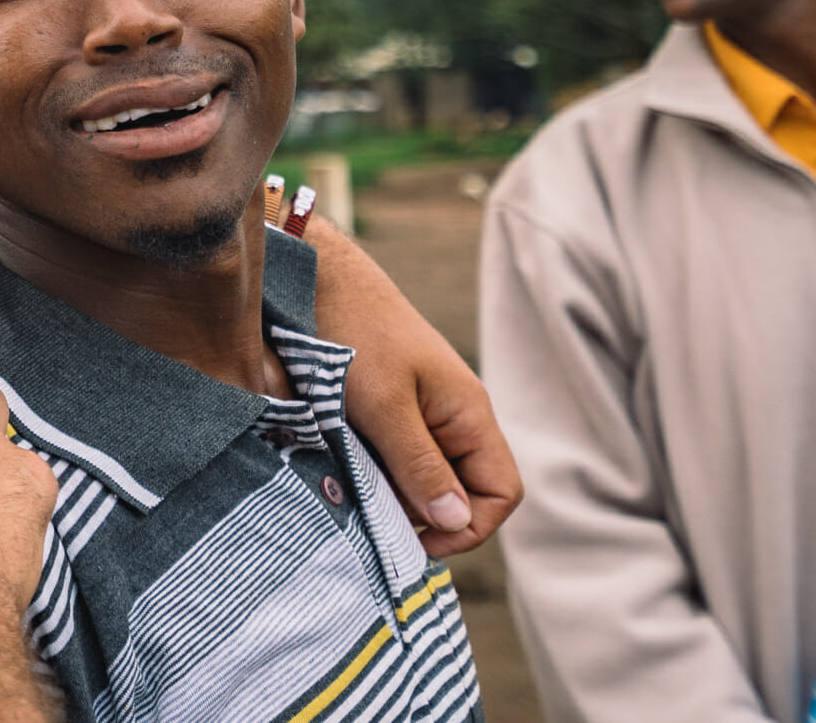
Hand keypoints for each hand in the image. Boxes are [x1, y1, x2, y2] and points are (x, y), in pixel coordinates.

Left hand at [309, 217, 522, 557]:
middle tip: (369, 517)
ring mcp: (421, 412)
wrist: (315, 278)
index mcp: (469, 414)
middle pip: (460, 491)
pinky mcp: (387, 408)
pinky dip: (371, 471)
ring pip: (422, 476)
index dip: (466, 527)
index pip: (500, 493)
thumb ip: (419, 462)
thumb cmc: (353, 332)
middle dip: (422, 514)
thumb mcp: (383, 404)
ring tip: (347, 490)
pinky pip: (394, 456)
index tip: (412, 538)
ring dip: (391, 493)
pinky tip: (338, 468)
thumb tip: (455, 521)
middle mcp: (453, 417)